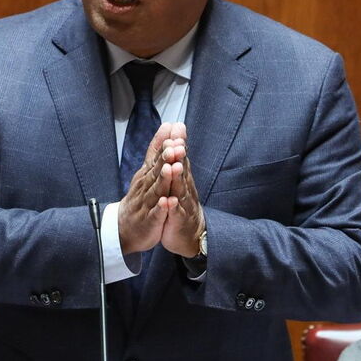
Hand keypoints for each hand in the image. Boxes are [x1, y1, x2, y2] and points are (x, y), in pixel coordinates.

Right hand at [118, 123, 175, 254]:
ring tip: (170, 168)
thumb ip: (157, 149)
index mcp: (147, 174)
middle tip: (175, 145)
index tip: (173, 128)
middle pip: (156, 170)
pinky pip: (155, 213)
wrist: (124, 227)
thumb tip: (167, 126)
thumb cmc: (139, 198)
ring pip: (156, 189)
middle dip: (166, 158)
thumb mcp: (147, 171)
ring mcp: (146, 203)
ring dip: (164, 179)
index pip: (156, 155)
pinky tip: (167, 202)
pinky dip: (161, 208)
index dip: (165, 143)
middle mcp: (145, 186)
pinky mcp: (149, 220)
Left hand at [160, 123, 204, 257]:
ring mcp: (183, 204)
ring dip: (177, 178)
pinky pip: (176, 214)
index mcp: (181, 178)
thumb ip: (177, 157)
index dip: (178, 142)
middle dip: (178, 156)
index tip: (176, 127)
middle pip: (181, 170)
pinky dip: (173, 208)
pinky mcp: (179, 221)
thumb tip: (177, 133)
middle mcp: (185, 188)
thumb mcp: (178, 179)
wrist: (189, 234)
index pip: (179, 157)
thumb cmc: (181, 203)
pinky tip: (170, 202)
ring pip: (180, 190)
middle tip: (176, 142)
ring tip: (174, 167)